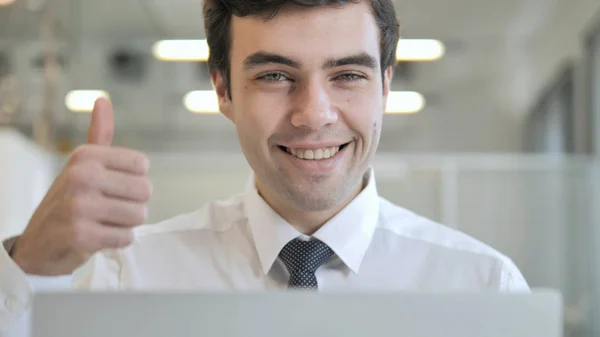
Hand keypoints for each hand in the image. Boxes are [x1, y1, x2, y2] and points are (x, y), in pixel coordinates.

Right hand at [10, 98, 152, 275]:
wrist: (39, 242)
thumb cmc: (70, 200)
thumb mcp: (82, 164)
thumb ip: (99, 134)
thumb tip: (103, 100)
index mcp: (85, 156)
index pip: (141, 165)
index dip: (133, 181)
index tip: (112, 187)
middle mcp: (81, 177)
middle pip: (145, 191)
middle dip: (133, 204)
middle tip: (108, 208)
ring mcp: (80, 206)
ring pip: (138, 215)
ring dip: (126, 223)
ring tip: (104, 222)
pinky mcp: (81, 235)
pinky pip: (125, 237)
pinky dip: (117, 240)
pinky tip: (99, 237)